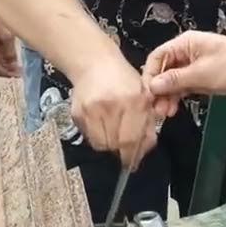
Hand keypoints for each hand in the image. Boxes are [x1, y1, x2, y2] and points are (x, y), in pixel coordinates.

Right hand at [0, 9, 21, 77]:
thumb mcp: (6, 35)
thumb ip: (9, 51)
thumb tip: (12, 63)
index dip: (6, 74)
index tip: (16, 75)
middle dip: (7, 70)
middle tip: (19, 73)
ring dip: (9, 64)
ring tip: (20, 66)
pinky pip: (2, 52)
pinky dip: (9, 57)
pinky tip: (17, 56)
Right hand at [70, 52, 157, 168]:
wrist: (95, 63)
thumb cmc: (123, 79)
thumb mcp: (144, 95)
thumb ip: (147, 122)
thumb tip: (145, 147)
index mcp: (134, 100)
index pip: (132, 138)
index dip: (133, 154)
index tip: (134, 162)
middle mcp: (111, 105)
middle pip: (116, 144)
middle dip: (123, 151)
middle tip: (126, 149)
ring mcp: (92, 110)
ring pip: (101, 144)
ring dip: (110, 144)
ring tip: (115, 133)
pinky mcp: (78, 113)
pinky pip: (89, 137)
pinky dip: (98, 136)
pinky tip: (103, 125)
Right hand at [143, 31, 225, 117]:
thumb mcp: (202, 74)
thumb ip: (176, 80)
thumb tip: (152, 85)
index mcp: (184, 44)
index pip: (157, 57)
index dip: (149, 76)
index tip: (147, 96)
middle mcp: (186, 52)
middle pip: (163, 70)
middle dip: (158, 90)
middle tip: (156, 110)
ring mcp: (193, 65)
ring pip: (172, 81)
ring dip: (167, 96)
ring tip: (165, 114)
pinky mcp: (201, 77)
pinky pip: (184, 86)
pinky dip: (178, 97)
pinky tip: (174, 109)